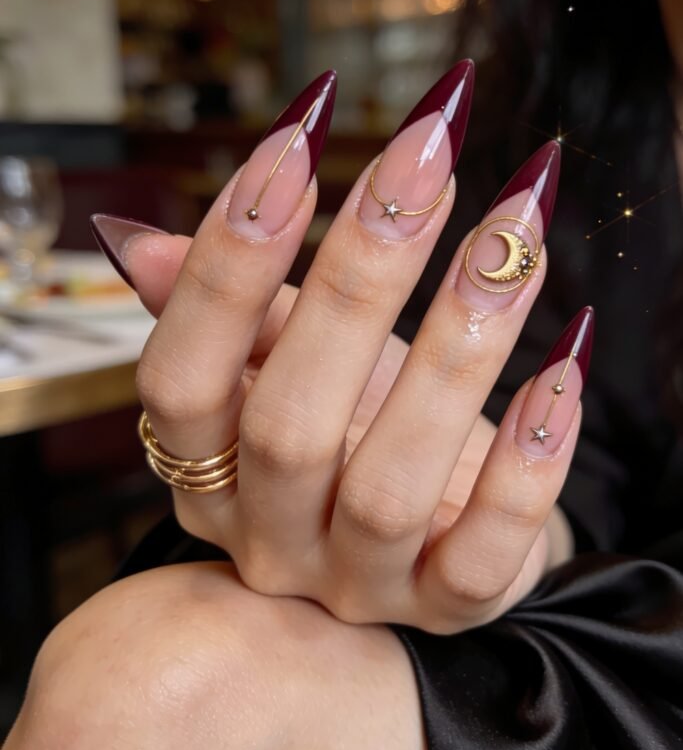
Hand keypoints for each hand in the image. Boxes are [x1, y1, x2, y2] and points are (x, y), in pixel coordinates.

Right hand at [94, 64, 588, 633]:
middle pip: (288, 425)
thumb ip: (231, 307)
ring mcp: (355, 581)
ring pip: (391, 483)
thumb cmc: (356, 417)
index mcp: (207, 468)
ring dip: (459, 350)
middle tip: (423, 161)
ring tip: (513, 238)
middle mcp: (266, 535)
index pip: (184, 378)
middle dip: (357, 282)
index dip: (225, 267)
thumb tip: (137, 244)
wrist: (435, 520)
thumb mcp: (288, 357)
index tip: (294, 141)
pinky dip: (527, 465)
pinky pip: (481, 556)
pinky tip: (564, 366)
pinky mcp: (444, 607)